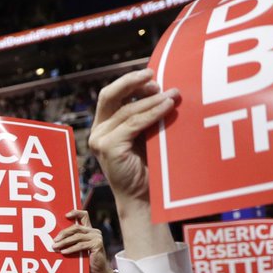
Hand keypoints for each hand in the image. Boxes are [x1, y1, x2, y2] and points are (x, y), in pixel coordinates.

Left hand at [54, 210, 113, 272]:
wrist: (99, 270)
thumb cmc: (86, 259)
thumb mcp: (78, 247)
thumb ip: (72, 240)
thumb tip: (55, 238)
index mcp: (89, 229)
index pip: (84, 215)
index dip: (75, 213)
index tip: (65, 215)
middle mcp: (94, 231)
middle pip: (76, 227)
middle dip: (63, 233)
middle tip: (54, 240)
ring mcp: (97, 237)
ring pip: (77, 236)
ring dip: (64, 242)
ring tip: (55, 247)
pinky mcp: (97, 245)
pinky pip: (81, 245)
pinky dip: (71, 248)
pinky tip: (64, 251)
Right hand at [87, 69, 179, 206]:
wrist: (145, 198)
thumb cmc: (150, 167)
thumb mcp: (148, 135)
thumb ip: (148, 116)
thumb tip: (167, 90)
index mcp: (105, 125)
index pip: (113, 95)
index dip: (130, 82)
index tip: (154, 76)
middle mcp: (98, 131)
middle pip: (110, 95)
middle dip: (132, 81)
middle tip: (155, 75)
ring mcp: (100, 139)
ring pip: (126, 109)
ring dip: (152, 99)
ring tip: (174, 94)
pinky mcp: (108, 147)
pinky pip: (132, 123)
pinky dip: (152, 113)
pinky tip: (167, 107)